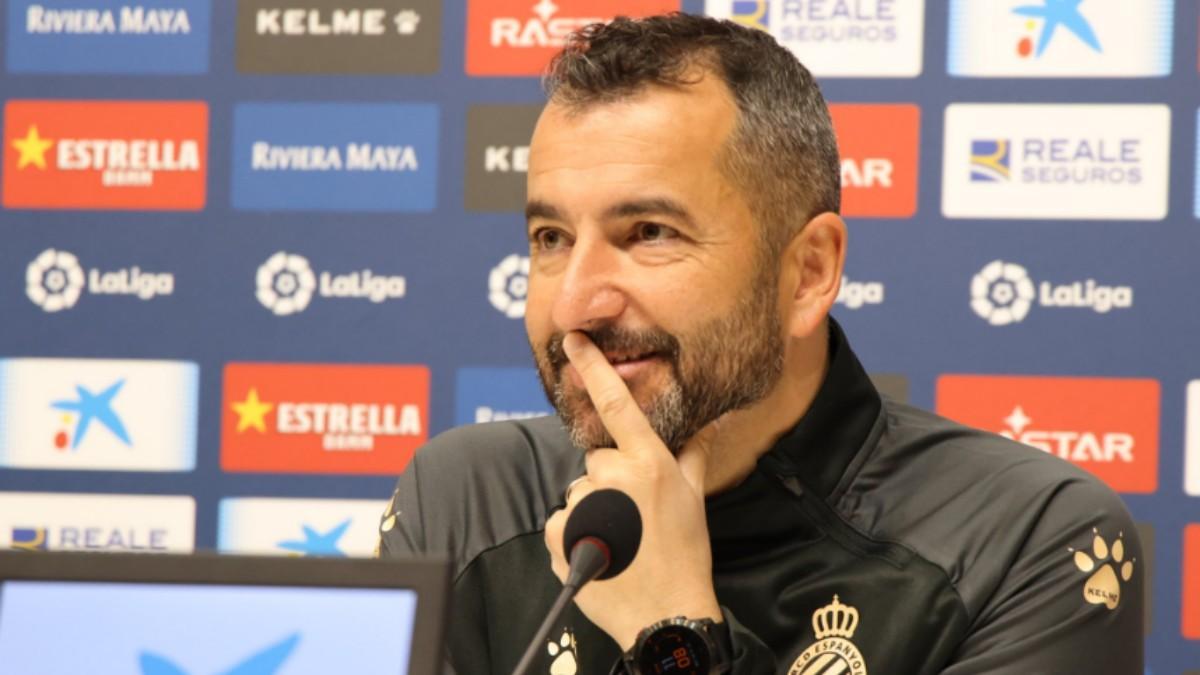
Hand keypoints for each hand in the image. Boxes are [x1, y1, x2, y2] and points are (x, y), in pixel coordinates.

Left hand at [543, 331, 722, 650]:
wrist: (665, 614)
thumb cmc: (686, 556)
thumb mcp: (695, 500)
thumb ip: (692, 456)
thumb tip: (704, 425)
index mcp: (650, 462)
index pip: (617, 405)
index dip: (593, 368)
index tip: (573, 340)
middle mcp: (615, 477)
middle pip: (597, 460)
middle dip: (611, 481)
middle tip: (635, 515)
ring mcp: (585, 504)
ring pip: (581, 491)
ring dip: (595, 509)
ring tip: (622, 538)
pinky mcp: (560, 532)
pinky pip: (562, 520)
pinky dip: (576, 534)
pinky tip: (601, 552)